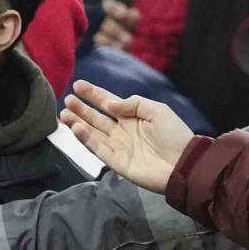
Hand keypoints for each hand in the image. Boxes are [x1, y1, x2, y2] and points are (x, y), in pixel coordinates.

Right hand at [63, 83, 193, 191]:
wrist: (184, 164)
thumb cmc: (175, 135)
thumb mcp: (158, 110)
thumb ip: (134, 103)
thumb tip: (110, 104)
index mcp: (133, 117)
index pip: (108, 103)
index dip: (93, 94)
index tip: (78, 85)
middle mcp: (122, 131)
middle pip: (96, 118)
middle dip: (81, 109)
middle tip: (67, 100)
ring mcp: (118, 147)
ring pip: (93, 133)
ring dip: (78, 123)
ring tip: (64, 113)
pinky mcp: (116, 163)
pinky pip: (97, 149)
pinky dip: (85, 139)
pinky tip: (76, 128)